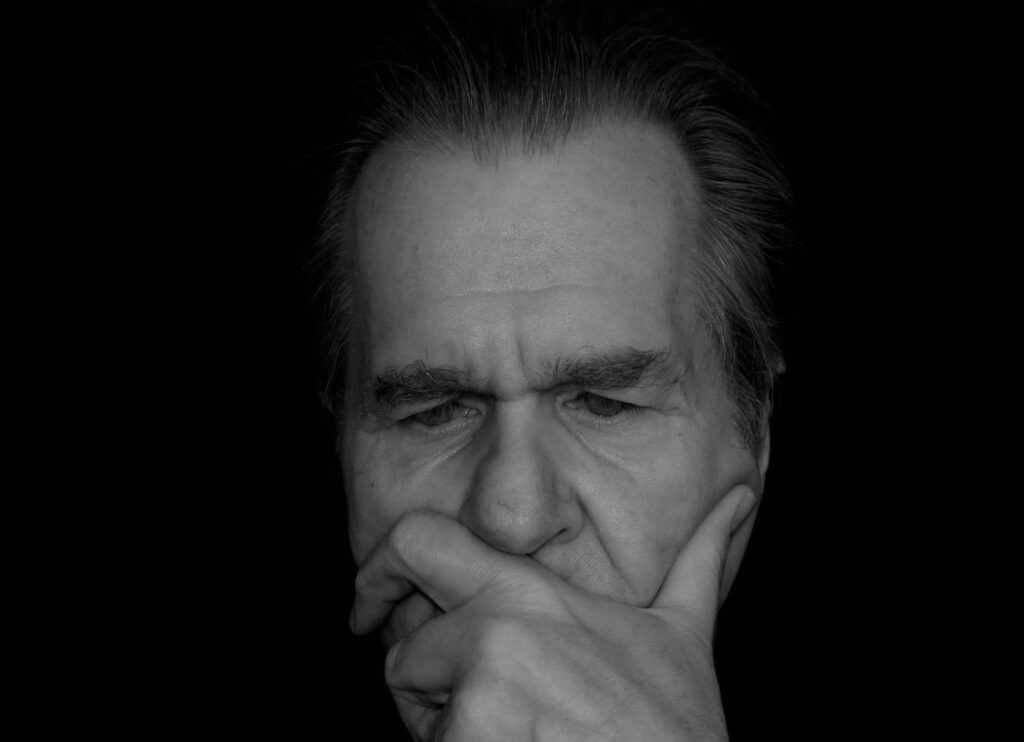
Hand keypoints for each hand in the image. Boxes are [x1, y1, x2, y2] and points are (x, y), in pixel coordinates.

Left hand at [350, 485, 757, 741]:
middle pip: (402, 645)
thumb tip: (736, 499)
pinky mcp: (471, 741)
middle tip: (482, 707)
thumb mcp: (682, 636)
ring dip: (445, 730)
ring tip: (521, 737)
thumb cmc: (674, 730)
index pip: (417, 542)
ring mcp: (481, 691)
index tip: (368, 606)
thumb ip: (698, 557)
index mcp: (530, 592)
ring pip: (414, 709)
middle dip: (423, 678)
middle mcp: (496, 630)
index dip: (379, 569)